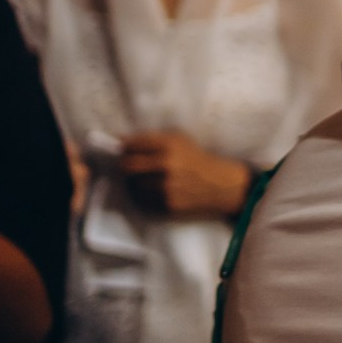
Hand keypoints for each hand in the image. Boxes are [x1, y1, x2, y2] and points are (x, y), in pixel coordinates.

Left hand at [119, 132, 250, 218]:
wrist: (221, 184)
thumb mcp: (180, 140)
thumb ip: (152, 138)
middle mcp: (166, 164)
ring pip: (134, 184)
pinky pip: (144, 199)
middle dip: (125, 165)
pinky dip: (145, 195)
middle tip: (128, 165)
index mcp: (170, 144)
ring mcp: (166, 186)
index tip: (124, 149)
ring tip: (147, 178)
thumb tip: (120, 140)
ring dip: (135, 181)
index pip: (133, 144)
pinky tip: (156, 190)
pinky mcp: (168, 203)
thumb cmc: (197, 159)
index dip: (125, 147)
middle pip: (127, 166)